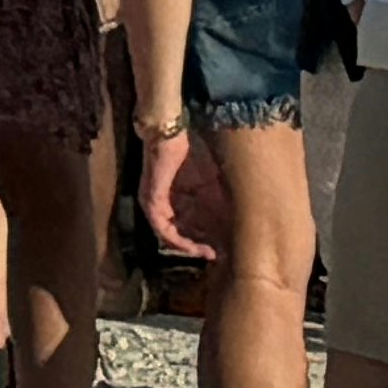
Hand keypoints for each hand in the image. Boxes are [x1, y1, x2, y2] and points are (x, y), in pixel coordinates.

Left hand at [140, 122, 230, 262]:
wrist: (169, 132)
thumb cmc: (188, 153)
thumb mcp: (209, 182)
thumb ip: (217, 200)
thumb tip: (235, 220)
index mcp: (171, 200)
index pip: (183, 227)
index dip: (199, 240)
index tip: (218, 250)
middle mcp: (158, 204)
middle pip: (174, 234)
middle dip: (195, 246)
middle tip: (213, 255)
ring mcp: (151, 202)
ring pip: (166, 234)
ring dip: (186, 246)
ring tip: (205, 252)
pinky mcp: (151, 199)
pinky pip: (160, 226)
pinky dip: (175, 237)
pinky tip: (190, 244)